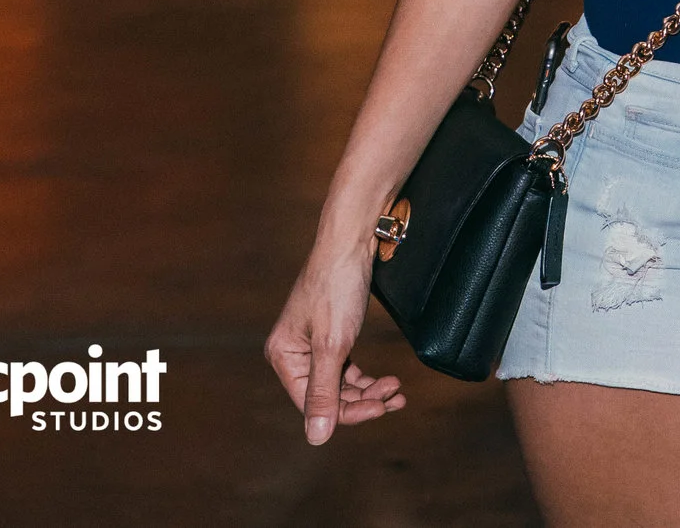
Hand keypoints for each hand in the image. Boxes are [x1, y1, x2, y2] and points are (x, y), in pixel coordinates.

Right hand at [265, 229, 406, 444]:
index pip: (315, 403)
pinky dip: (367, 378)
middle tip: (396, 395)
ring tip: (396, 389)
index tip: (382, 407)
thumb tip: (316, 438)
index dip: (350, 411)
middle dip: (364, 400)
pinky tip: (386, 381)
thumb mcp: (332, 345)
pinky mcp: (332, 334)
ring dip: (369, 391)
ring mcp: (313, 344)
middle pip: (329, 395)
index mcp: (284, 357)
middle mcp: (293, 353)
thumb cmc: (336, 287)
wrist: (352, 241)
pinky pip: (347, 369)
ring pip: (341, 384)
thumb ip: (324, 392)